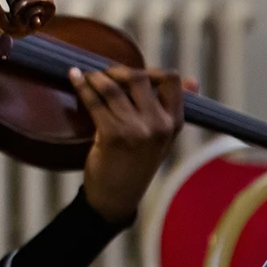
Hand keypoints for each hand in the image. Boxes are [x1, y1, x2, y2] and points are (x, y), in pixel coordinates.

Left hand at [71, 65, 192, 222]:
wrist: (117, 196)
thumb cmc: (137, 163)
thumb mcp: (163, 138)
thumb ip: (173, 109)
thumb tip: (193, 80)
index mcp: (174, 122)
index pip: (172, 81)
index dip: (150, 70)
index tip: (132, 73)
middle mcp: (159, 124)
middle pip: (138, 77)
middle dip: (116, 71)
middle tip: (103, 74)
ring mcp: (136, 129)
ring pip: (113, 87)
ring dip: (95, 77)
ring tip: (86, 76)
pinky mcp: (112, 135)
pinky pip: (94, 101)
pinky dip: (81, 86)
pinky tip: (74, 77)